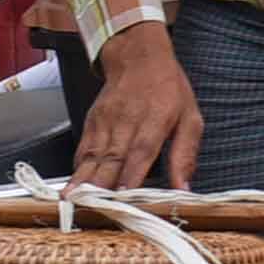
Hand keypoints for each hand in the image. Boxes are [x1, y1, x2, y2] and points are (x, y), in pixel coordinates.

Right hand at [74, 22, 202, 191]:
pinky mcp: (93, 121)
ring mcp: (106, 121)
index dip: (130, 174)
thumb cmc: (167, 88)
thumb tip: (185, 187)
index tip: (122, 196)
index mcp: (155, 120)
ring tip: (72, 200)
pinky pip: (84, 148)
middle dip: (100, 185)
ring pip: (93, 155)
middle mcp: (127, 121)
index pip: (141, 151)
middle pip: (112, 157)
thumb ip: (185, 155)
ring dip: (82, 179)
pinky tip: (72, 184)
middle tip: (90, 208)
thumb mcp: (190, 118)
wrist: (138, 56)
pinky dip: (77, 167)